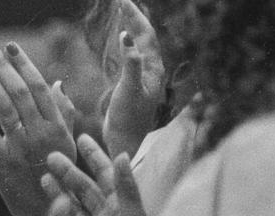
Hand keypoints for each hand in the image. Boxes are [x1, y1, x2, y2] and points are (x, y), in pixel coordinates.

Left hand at [0, 40, 75, 215]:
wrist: (49, 213)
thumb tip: (58, 83)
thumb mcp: (68, 143)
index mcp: (57, 127)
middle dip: (3, 67)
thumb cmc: (60, 176)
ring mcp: (20, 147)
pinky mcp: (2, 163)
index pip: (40, 87)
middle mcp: (40, 134)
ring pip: (4, 108)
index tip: (12, 48)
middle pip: (19, 92)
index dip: (24, 65)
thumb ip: (65, 113)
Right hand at [43, 134, 150, 215]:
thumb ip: (127, 187)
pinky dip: (57, 211)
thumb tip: (123, 154)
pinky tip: (46, 197)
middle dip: (70, 171)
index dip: (96, 156)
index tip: (81, 138)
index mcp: (123, 206)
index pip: (108, 174)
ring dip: (60, 189)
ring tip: (43, 174)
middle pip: (86, 187)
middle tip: (51, 155)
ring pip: (74, 204)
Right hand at [82, 0, 164, 157]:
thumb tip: (126, 36)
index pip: (146, 34)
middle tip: (120, 1)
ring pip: (140, 45)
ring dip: (132, 28)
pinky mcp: (135, 85)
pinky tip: (121, 41)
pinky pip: (133, 55)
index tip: (121, 0)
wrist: (126, 142)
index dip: (134, 16)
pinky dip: (127, 43)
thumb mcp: (128, 90)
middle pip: (145, 36)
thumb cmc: (128, 119)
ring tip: (122, 13)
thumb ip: (130, 63)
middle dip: (134, 17)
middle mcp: (152, 71)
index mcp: (153, 69)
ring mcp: (144, 77)